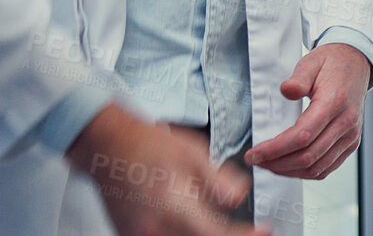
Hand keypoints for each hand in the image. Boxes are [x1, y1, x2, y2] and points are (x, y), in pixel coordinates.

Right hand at [67, 103, 266, 235]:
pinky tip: (194, 219)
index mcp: (172, 210)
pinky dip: (187, 234)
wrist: (109, 145)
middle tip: (248, 229)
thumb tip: (240, 197)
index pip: (217, 235)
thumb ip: (218, 181)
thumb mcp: (193, 155)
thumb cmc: (149, 146)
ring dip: (206, 234)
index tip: (264, 231)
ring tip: (216, 218)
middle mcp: (154, 230)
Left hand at [245, 44, 371, 179]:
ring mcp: (351, 135)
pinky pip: (327, 168)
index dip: (274, 150)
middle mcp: (346, 122)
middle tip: (256, 160)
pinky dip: (305, 173)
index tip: (255, 154)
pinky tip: (289, 167)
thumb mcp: (311, 62)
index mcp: (335, 102)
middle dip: (276, 163)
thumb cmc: (332, 63)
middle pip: (308, 156)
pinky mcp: (351, 143)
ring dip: (288, 171)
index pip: (302, 136)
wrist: (356, 63)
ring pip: (317, 168)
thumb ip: (298, 78)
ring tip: (269, 165)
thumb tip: (286, 90)